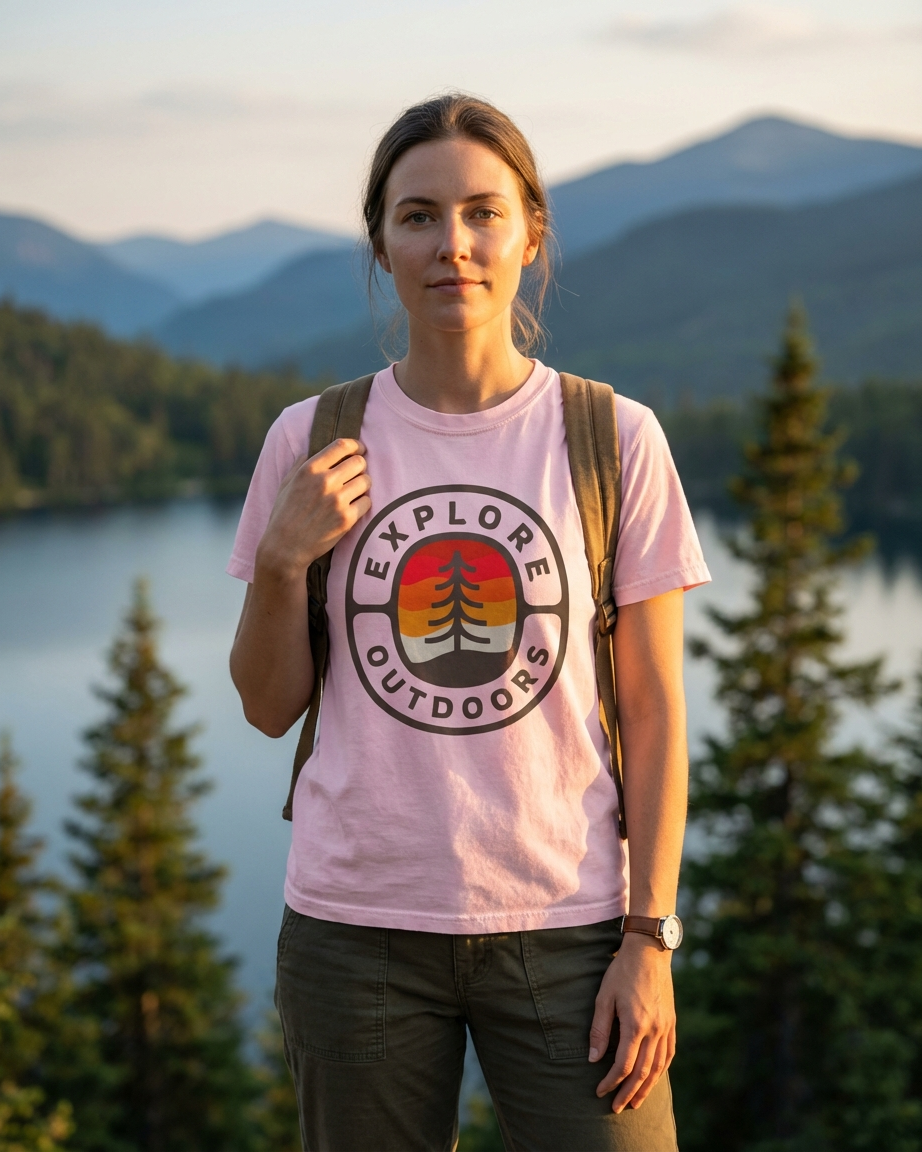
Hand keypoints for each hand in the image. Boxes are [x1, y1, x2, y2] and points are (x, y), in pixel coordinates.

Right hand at [256, 439, 370, 581]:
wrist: (285, 548)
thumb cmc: (284, 515)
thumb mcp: (286, 484)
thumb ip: (300, 465)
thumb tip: (311, 450)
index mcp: (309, 469)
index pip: (341, 446)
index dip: (355, 445)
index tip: (359, 449)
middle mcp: (325, 482)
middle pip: (359, 462)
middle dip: (360, 467)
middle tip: (355, 475)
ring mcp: (337, 500)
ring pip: (366, 481)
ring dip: (362, 485)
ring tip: (354, 492)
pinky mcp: (347, 519)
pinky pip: (367, 502)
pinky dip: (363, 504)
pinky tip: (353, 508)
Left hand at [588, 932, 676, 1112]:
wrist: (649, 952)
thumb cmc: (622, 972)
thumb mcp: (604, 997)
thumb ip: (599, 1029)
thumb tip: (593, 1059)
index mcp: (636, 1025)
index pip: (624, 1065)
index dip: (611, 1082)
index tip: (599, 1091)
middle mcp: (655, 1030)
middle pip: (643, 1072)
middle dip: (629, 1093)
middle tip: (617, 1108)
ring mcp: (666, 1027)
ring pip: (658, 1067)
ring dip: (647, 1087)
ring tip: (635, 1101)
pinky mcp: (671, 1022)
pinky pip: (669, 1054)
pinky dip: (660, 1070)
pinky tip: (653, 1077)